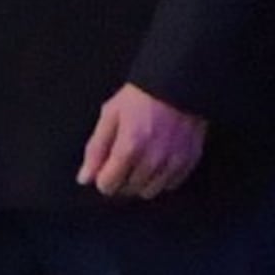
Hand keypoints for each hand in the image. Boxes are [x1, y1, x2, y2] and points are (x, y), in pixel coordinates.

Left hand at [79, 82, 207, 199]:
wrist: (178, 82)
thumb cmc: (141, 96)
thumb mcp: (110, 115)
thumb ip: (96, 149)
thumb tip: (85, 178)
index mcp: (130, 146)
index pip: (109, 184)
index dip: (102, 179)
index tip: (105, 170)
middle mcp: (153, 159)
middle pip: (128, 190)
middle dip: (121, 180)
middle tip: (122, 162)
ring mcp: (174, 162)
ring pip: (150, 191)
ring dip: (141, 182)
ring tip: (140, 162)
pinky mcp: (190, 161)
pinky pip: (171, 185)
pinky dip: (162, 178)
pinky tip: (158, 162)